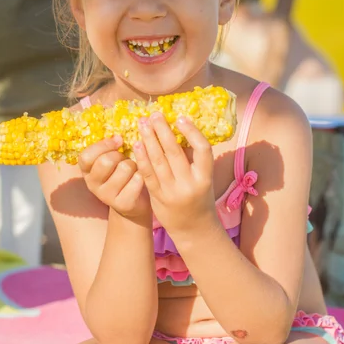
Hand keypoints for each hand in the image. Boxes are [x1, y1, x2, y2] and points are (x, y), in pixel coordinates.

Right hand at [79, 136, 151, 222]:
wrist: (134, 202)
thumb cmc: (122, 173)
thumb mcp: (112, 160)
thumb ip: (110, 147)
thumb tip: (118, 137)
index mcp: (87, 170)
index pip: (86, 156)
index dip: (103, 145)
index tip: (118, 140)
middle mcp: (92, 184)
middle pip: (106, 161)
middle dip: (121, 155)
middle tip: (125, 159)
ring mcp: (106, 196)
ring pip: (124, 168)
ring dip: (134, 166)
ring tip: (133, 171)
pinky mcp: (123, 204)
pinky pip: (136, 181)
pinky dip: (142, 176)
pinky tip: (141, 179)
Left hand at [135, 113, 216, 233]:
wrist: (193, 228)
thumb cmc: (199, 196)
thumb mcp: (204, 178)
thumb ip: (192, 159)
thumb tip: (177, 129)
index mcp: (205, 177)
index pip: (202, 150)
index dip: (192, 132)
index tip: (180, 118)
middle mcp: (189, 184)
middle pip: (175, 153)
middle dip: (163, 131)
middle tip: (155, 114)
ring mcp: (172, 192)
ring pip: (159, 161)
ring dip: (149, 140)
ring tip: (143, 123)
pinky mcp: (157, 197)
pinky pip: (147, 174)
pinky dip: (142, 158)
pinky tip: (137, 144)